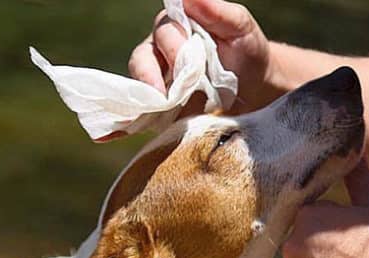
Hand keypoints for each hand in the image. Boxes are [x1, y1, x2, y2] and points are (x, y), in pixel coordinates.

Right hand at [128, 0, 274, 113]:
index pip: (164, 34)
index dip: (172, 50)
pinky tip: (114, 134)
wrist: (254, 87)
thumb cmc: (246, 49)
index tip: (185, 67)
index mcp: (177, 26)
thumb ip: (217, 11)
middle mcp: (160, 50)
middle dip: (151, 79)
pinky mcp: (158, 106)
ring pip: (137, 88)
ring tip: (155, 116)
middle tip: (166, 98)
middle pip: (142, 60)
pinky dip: (128, 122)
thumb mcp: (240, 26)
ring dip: (144, 104)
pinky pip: (139, 112)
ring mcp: (157, 80)